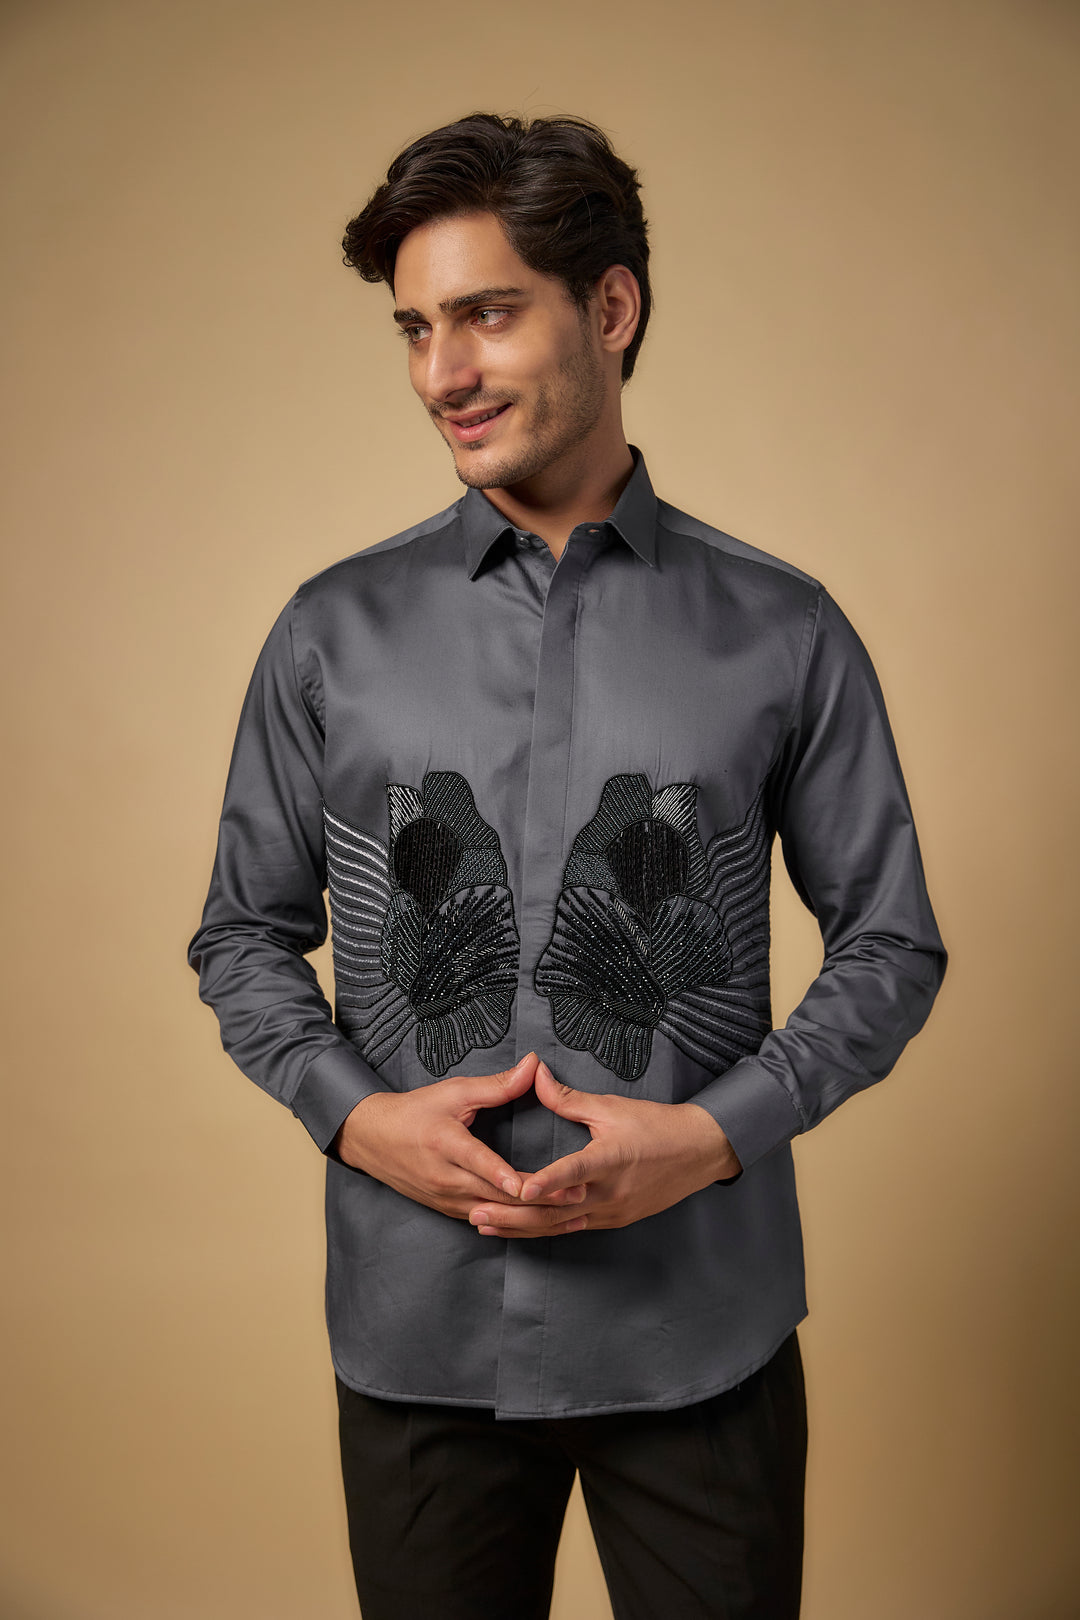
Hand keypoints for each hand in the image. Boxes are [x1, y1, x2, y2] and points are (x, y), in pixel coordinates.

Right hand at [331, 1052, 586, 1223]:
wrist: (372, 1139)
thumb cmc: (415, 1111)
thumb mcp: (454, 1092)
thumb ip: (498, 1085)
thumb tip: (534, 1066)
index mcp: (446, 1144)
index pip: (480, 1163)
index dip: (507, 1176)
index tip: (533, 1185)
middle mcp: (446, 1178)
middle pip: (497, 1197)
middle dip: (539, 1200)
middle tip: (577, 1197)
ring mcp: (447, 1199)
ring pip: (495, 1215)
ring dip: (533, 1218)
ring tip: (571, 1217)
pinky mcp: (449, 1210)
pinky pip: (487, 1221)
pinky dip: (515, 1224)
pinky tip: (543, 1226)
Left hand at [468, 1061, 740, 1237]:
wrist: (700, 1152)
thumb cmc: (657, 1125)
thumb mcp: (612, 1107)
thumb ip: (568, 1098)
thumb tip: (534, 1074)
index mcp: (610, 1160)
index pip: (573, 1173)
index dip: (546, 1181)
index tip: (518, 1187)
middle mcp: (609, 1193)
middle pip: (556, 1211)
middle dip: (513, 1215)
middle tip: (476, 1213)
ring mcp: (612, 1211)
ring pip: (560, 1226)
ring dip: (521, 1227)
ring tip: (486, 1225)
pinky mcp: (615, 1220)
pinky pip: (573, 1228)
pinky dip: (544, 1229)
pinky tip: (520, 1230)